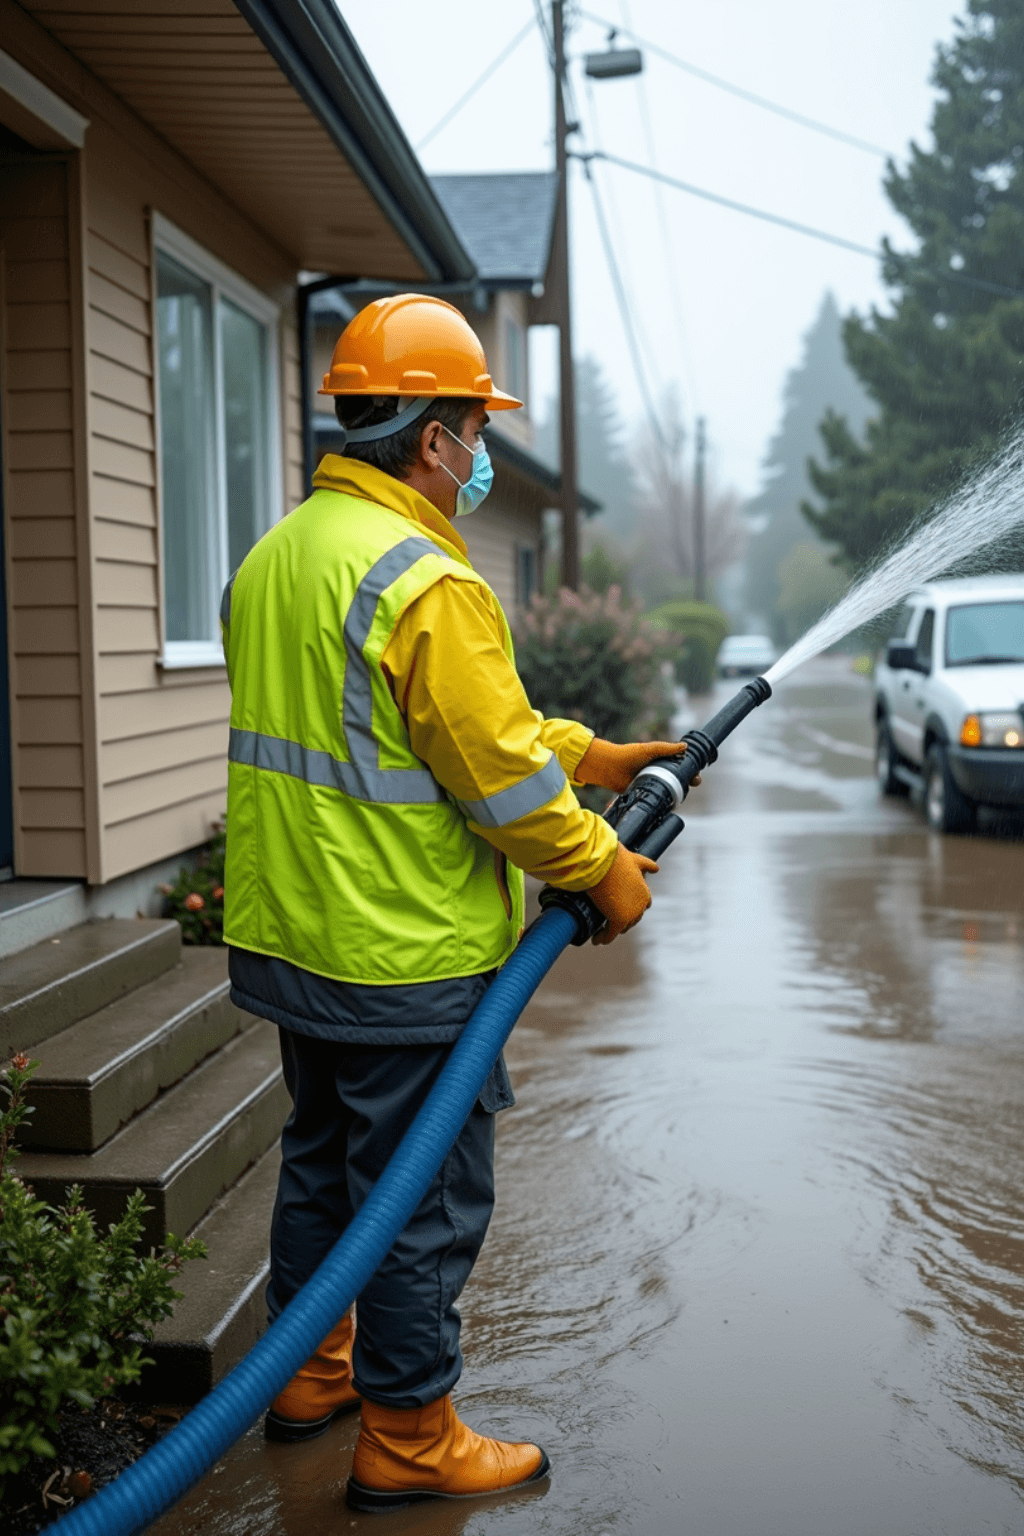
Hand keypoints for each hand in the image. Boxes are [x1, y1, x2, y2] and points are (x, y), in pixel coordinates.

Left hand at [576, 738, 700, 793]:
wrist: (609, 767)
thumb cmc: (628, 754)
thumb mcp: (650, 749)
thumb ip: (667, 749)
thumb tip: (685, 746)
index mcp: (660, 761)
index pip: (680, 765)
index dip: (690, 770)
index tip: (697, 774)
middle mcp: (658, 772)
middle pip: (678, 779)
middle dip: (688, 782)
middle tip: (694, 782)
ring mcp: (651, 784)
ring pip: (669, 791)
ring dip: (679, 794)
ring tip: (684, 794)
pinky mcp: (644, 794)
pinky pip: (657, 799)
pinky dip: (665, 802)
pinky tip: (672, 804)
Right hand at [587, 844, 659, 945]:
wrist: (603, 861)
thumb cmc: (616, 859)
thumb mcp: (636, 860)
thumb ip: (647, 866)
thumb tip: (656, 868)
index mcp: (645, 893)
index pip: (641, 907)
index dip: (631, 909)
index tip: (620, 909)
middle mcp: (641, 906)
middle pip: (632, 920)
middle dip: (622, 922)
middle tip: (608, 923)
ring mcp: (631, 914)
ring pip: (622, 928)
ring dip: (611, 931)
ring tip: (600, 933)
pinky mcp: (619, 920)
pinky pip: (610, 934)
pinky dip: (603, 938)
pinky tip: (596, 940)